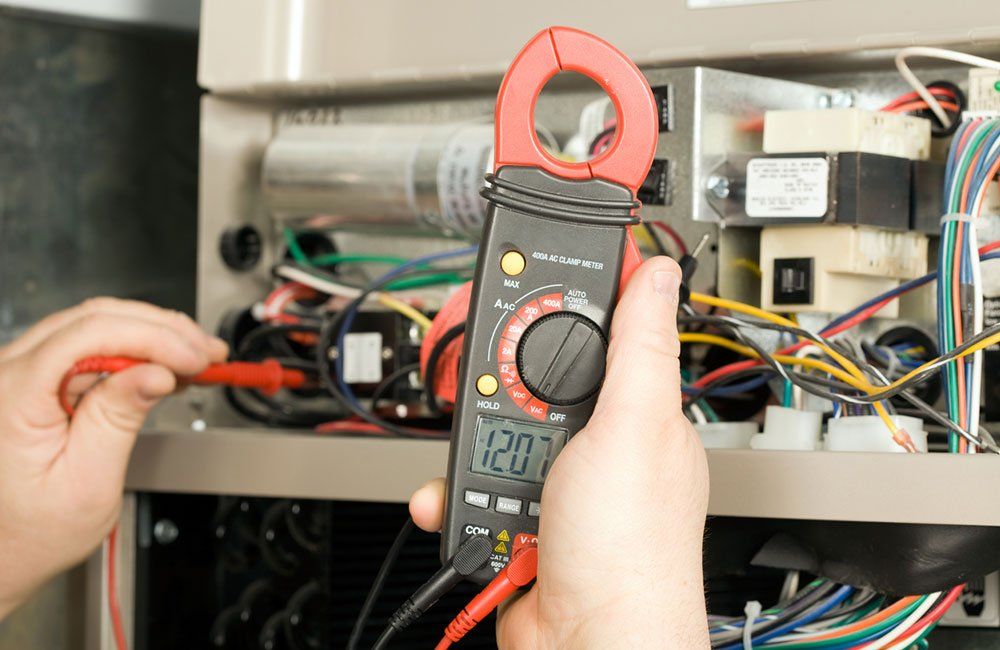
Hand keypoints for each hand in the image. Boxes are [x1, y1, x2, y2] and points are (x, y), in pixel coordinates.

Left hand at [0, 298, 227, 617]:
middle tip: (208, 351)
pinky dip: (133, 348)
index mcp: (12, 396)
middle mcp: (7, 373)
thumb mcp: (87, 484)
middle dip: (162, 330)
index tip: (194, 357)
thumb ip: (118, 420)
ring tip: (195, 356)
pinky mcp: (35, 378)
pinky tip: (164, 362)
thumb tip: (154, 372)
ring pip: (94, 324)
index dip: (153, 337)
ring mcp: (18, 372)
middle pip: (94, 318)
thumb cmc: (29, 532)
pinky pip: (87, 345)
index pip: (90, 334)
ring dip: (152, 335)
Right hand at [410, 257, 709, 648]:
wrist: (587, 644)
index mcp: (639, 416)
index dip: (564, 311)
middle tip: (496, 400)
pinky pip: (479, 490)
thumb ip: (639, 346)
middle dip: (505, 395)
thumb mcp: (632, 425)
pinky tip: (463, 505)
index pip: (602, 339)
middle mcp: (603, 449)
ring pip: (500, 438)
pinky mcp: (525, 522)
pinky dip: (460, 498)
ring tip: (482, 467)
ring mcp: (562, 487)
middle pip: (536, 387)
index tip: (526, 285)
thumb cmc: (630, 546)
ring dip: (475, 453)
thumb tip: (658, 272)